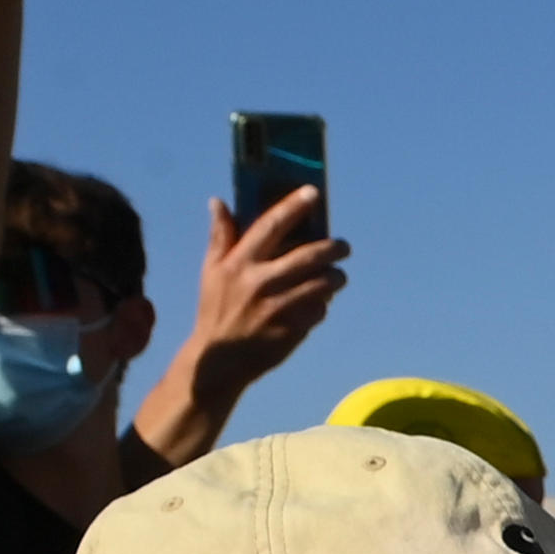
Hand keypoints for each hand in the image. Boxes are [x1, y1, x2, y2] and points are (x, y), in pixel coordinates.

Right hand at [175, 187, 346, 391]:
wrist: (219, 360)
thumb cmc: (216, 309)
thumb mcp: (211, 271)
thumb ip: (220, 236)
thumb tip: (218, 202)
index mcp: (239, 263)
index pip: (271, 225)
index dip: (294, 206)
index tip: (313, 193)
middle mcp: (259, 282)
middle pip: (309, 255)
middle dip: (333, 248)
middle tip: (343, 247)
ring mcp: (278, 308)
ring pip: (322, 284)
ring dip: (335, 277)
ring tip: (337, 276)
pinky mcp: (292, 330)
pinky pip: (320, 310)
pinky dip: (324, 304)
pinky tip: (319, 303)